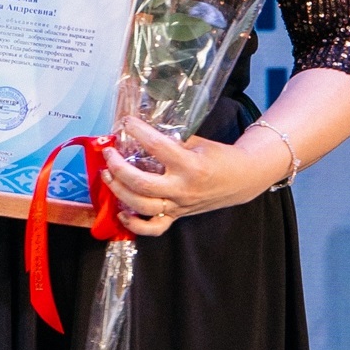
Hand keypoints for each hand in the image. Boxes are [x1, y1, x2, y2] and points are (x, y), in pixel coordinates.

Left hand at [102, 113, 285, 236]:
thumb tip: (143, 132)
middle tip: (109, 153)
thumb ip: (172, 141)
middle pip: (141, 183)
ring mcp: (179, 205)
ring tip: (107, 175)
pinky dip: (134, 224)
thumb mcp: (198, 143)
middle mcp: (183, 189)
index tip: (127, 122)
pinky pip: (153, 228)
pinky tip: (121, 212)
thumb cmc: (220, 157)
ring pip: (141, 205)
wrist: (242, 179)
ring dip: (118, 191)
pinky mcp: (178, 216)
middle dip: (118, 167)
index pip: (156, 147)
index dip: (138, 132)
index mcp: (190, 166)